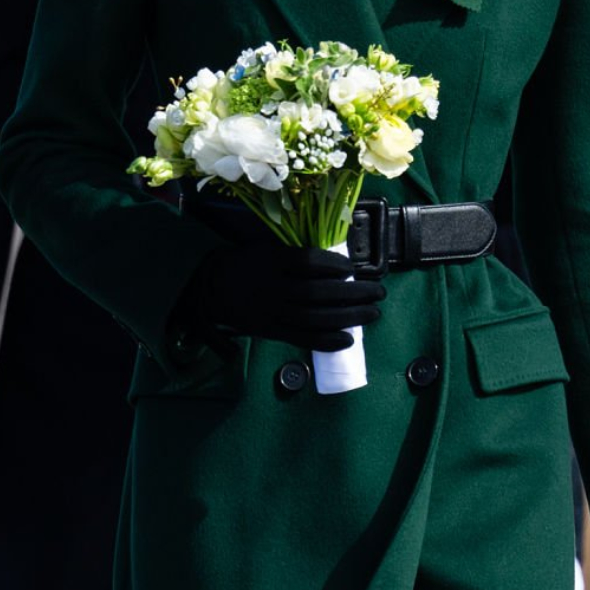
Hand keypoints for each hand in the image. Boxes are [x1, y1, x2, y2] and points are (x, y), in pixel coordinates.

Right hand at [186, 239, 384, 351]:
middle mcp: (272, 288)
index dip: (333, 264)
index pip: (307, 262)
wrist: (210, 288)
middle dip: (352, 292)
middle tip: (378, 291)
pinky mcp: (271, 332)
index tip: (352, 266)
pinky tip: (349, 338)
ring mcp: (272, 313)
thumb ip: (295, 256)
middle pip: (318, 292)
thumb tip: (336, 265)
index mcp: (270, 261)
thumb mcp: (266, 249)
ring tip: (373, 313)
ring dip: (348, 316)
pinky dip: (327, 341)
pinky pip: (302, 339)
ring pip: (315, 317)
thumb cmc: (246, 264)